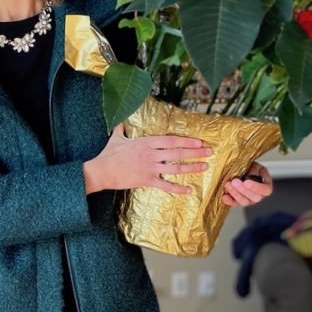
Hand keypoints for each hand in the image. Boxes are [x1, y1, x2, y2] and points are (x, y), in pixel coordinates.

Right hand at [84, 126, 210, 194]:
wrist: (101, 171)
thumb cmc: (108, 155)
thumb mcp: (116, 138)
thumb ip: (121, 128)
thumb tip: (119, 120)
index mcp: (146, 142)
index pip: (171, 140)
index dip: (187, 141)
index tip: (199, 142)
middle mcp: (151, 154)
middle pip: (177, 152)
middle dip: (195, 152)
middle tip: (210, 152)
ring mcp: (149, 168)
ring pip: (175, 168)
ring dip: (191, 167)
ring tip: (204, 167)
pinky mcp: (146, 180)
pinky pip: (165, 185)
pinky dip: (178, 188)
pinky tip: (189, 190)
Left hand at [222, 161, 273, 206]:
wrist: (241, 171)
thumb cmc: (250, 168)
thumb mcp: (255, 166)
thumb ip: (254, 170)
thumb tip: (249, 176)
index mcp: (266, 186)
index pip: (265, 190)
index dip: (256, 187)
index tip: (246, 182)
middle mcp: (258, 196)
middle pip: (254, 198)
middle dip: (243, 190)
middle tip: (234, 181)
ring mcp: (248, 201)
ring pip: (244, 202)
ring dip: (235, 193)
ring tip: (228, 185)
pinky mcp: (238, 203)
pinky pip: (234, 204)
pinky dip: (229, 200)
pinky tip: (224, 196)